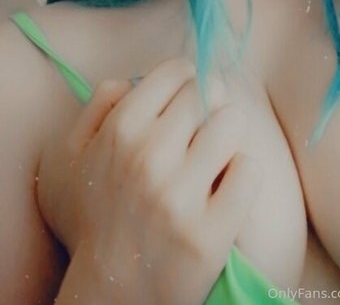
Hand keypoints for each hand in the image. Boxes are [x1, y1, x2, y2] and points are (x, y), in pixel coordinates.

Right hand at [54, 58, 261, 304]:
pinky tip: (224, 186)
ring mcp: (181, 196)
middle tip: (199, 131)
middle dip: (207, 107)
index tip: (187, 96)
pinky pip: (249, 170)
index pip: (177, 71)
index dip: (186, 79)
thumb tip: (134, 76)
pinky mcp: (212, 231)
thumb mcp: (76, 154)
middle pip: (207, 94)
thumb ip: (100, 105)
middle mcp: (150, 158)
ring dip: (227, 136)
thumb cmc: (97, 214)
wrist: (113, 289)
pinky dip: (242, 174)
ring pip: (232, 124)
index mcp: (120, 131)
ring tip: (213, 156)